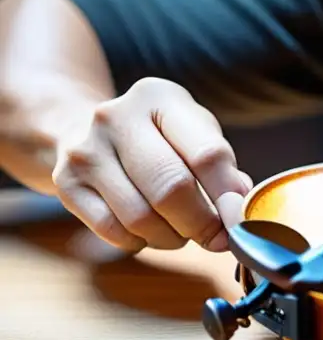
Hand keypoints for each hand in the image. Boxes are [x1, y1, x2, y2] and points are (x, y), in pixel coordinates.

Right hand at [51, 77, 251, 252]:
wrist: (83, 128)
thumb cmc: (159, 136)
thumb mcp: (194, 134)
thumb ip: (222, 168)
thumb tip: (238, 209)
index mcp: (159, 98)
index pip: (206, 154)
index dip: (229, 196)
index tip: (241, 221)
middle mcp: (116, 117)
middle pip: (171, 188)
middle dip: (202, 224)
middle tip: (216, 238)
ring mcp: (85, 149)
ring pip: (140, 217)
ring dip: (172, 237)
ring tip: (182, 231)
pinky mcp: (65, 181)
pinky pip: (112, 230)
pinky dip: (140, 241)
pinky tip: (149, 232)